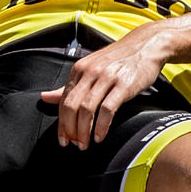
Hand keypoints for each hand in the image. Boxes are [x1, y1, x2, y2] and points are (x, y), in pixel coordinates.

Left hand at [41, 30, 166, 148]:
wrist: (146, 46)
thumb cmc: (117, 61)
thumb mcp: (90, 69)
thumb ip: (69, 86)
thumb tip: (44, 97)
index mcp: (79, 69)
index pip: (63, 101)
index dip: (62, 123)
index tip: (63, 139)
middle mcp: (90, 72)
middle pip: (71, 106)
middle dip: (69, 129)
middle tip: (73, 145)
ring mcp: (106, 77)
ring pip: (86, 109)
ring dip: (83, 131)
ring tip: (85, 144)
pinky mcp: (123, 84)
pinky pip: (107, 109)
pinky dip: (101, 126)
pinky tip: (100, 136)